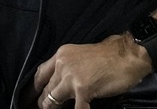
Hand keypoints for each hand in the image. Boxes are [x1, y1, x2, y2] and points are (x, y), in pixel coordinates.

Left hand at [31, 33, 150, 108]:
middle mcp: (62, 65)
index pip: (39, 74)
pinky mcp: (83, 90)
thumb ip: (68, 67)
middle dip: (42, 103)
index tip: (28, 99)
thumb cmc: (110, 55)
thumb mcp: (81, 55)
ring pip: (52, 100)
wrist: (128, 54)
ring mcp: (71, 78)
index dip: (32, 89)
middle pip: (45, 89)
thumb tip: (60, 84)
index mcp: (61, 55)